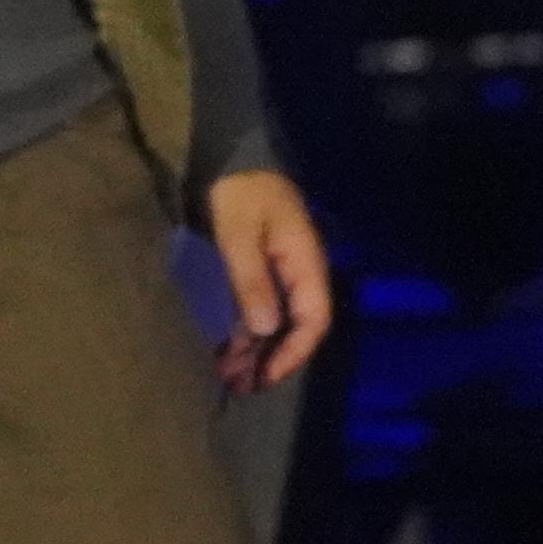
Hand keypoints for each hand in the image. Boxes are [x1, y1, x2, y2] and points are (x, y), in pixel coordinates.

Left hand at [196, 169, 332, 394]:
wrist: (231, 160)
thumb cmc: (239, 193)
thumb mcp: (240, 235)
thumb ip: (253, 280)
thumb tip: (266, 329)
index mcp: (307, 264)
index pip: (315, 320)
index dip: (295, 352)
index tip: (267, 375)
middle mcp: (301, 273)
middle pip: (297, 327)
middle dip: (272, 357)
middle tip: (240, 383)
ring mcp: (283, 272)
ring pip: (278, 320)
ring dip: (257, 347)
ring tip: (228, 373)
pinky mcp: (263, 269)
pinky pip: (262, 307)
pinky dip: (247, 329)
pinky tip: (227, 347)